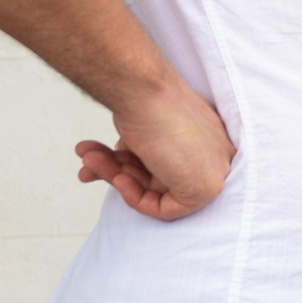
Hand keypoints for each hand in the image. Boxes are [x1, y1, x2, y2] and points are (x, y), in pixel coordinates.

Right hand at [76, 79, 235, 220]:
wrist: (146, 92)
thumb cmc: (145, 101)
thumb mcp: (140, 131)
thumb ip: (136, 154)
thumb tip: (119, 173)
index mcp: (203, 137)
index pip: (165, 162)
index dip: (129, 161)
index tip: (104, 152)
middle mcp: (213, 153)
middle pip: (159, 176)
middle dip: (116, 169)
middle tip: (87, 156)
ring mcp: (214, 170)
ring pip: (157, 190)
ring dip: (115, 176)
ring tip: (88, 158)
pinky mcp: (209, 187)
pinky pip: (167, 210)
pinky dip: (136, 198)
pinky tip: (119, 178)